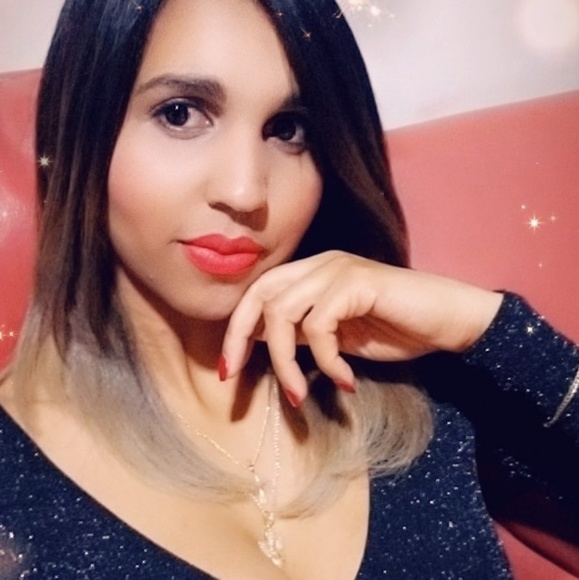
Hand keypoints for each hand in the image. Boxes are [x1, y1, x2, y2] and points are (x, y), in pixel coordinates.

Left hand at [222, 251, 502, 403]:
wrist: (448, 321)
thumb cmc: (396, 328)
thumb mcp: (338, 336)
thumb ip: (305, 332)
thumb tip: (265, 341)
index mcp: (312, 273)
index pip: (259, 292)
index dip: (237, 328)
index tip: (227, 368)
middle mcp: (320, 264)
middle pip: (261, 295)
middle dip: (239, 338)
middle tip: (231, 377)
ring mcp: (338, 270)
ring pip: (284, 313)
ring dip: (285, 363)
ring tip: (299, 397)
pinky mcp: (356, 283)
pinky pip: (321, 325)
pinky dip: (327, 361)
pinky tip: (345, 380)